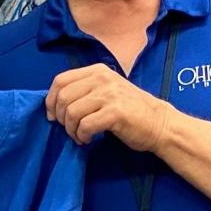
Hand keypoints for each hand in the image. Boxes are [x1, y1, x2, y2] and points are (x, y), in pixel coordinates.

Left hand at [45, 65, 173, 151]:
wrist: (159, 123)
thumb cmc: (130, 110)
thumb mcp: (107, 90)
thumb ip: (84, 90)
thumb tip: (54, 104)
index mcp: (97, 71)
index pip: (61, 80)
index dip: (50, 100)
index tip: (52, 115)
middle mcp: (102, 78)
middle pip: (63, 97)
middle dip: (60, 117)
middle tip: (68, 129)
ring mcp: (109, 94)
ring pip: (72, 112)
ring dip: (71, 129)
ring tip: (79, 136)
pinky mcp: (115, 112)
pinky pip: (85, 126)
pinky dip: (82, 136)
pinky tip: (88, 140)